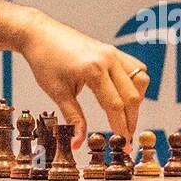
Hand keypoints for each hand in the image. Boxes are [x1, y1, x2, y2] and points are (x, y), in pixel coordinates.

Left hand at [18, 14, 150, 146]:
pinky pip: (136, 68)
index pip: (115, 106)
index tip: (123, 146)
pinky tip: (126, 96)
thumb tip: (78, 143)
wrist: (41, 34)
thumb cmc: (45, 61)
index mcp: (93, 70)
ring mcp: (113, 53)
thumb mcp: (57, 93)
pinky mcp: (113, 50)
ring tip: (126, 117)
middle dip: (131, 120)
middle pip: (132, 96)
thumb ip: (73, 119)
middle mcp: (108, 59)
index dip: (121, 128)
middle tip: (126, 138)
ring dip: (136, 101)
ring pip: (140, 80)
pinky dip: (136, 84)